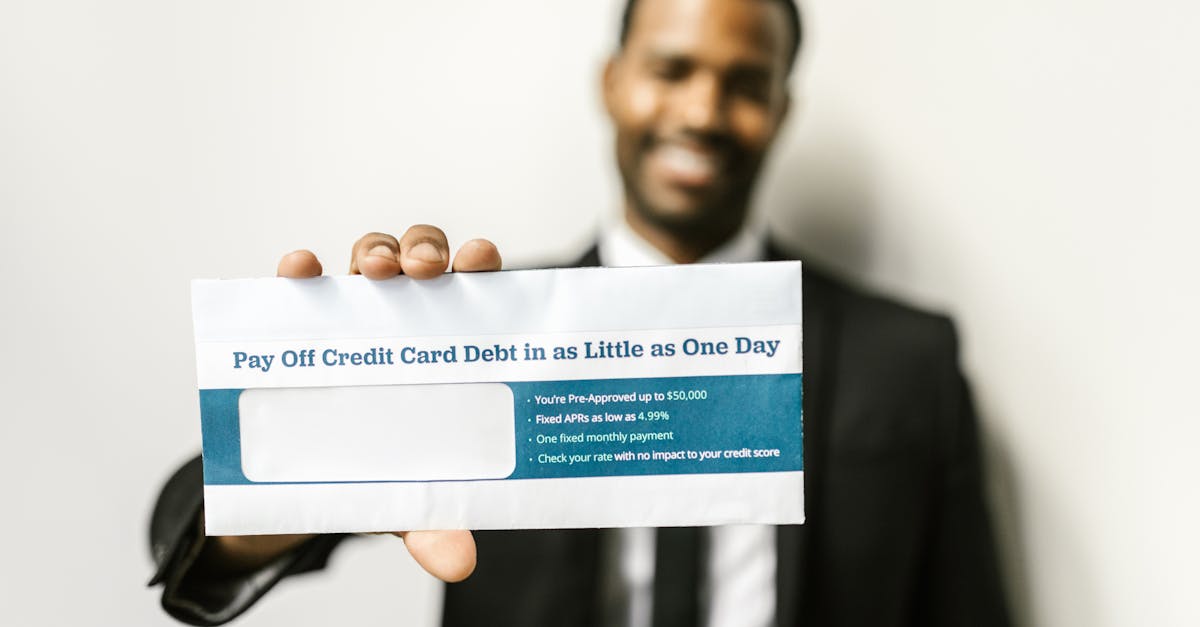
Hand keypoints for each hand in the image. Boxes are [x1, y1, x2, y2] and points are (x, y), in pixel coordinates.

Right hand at [207, 225, 500, 582]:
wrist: (316, 480)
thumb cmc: (384, 467)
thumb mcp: (412, 498)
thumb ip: (435, 519)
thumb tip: (457, 562)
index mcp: (449, 344)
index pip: (474, 290)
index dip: (480, 266)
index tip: (482, 260)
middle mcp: (408, 316)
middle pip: (423, 258)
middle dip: (426, 251)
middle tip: (426, 272)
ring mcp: (356, 312)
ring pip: (370, 257)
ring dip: (375, 252)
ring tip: (379, 273)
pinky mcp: (302, 320)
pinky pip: (300, 283)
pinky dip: (298, 270)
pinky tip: (298, 269)